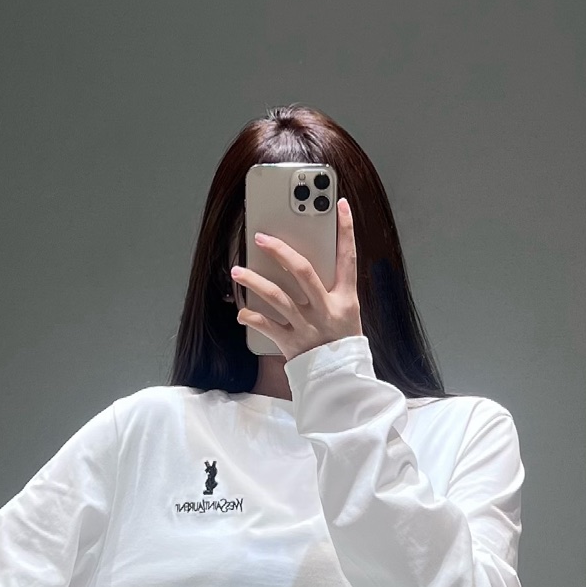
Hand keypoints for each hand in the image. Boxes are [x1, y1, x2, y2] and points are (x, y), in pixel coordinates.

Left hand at [231, 197, 361, 358]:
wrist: (340, 382)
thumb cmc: (341, 343)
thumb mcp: (347, 313)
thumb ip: (331, 288)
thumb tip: (303, 261)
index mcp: (345, 299)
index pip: (348, 258)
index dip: (346, 230)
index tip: (341, 204)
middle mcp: (325, 310)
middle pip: (302, 271)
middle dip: (280, 251)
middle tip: (260, 237)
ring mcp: (307, 327)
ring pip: (277, 297)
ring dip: (254, 282)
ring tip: (237, 270)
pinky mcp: (291, 344)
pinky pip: (266, 327)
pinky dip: (251, 318)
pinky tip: (240, 312)